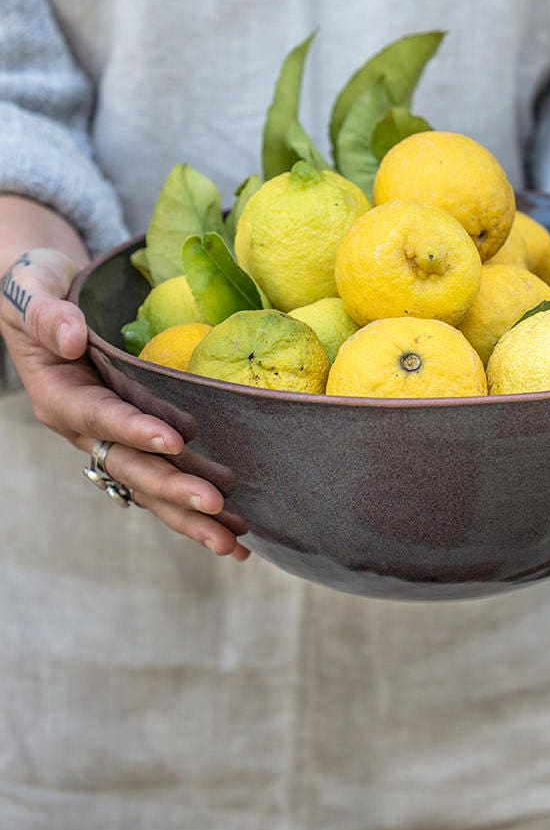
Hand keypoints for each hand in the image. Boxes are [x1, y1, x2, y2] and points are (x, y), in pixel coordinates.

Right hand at [0, 248, 248, 558]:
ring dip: (190, 516)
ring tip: (233, 544)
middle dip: (173, 489)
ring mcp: (109, 441)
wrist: (42, 297)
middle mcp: (84, 429)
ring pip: (150, 488)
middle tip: (216, 507)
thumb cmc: (39, 286)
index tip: (175, 441)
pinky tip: (235, 533)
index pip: (99, 416)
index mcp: (59, 394)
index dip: (134, 430)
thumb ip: (49, 313)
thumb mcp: (34, 287)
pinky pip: (164, 480)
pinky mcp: (132, 443)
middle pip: (130, 467)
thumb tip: (74, 338)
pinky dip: (196, 508)